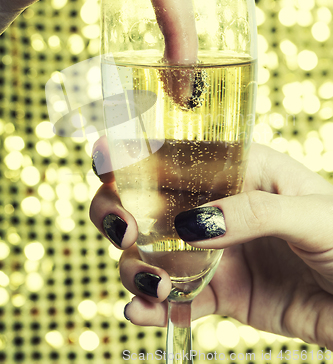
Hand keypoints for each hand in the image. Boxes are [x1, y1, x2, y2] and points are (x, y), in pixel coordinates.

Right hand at [90, 142, 332, 349]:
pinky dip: (156, 307)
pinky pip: (179, 298)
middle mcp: (219, 207)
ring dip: (135, 266)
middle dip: (121, 212)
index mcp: (241, 172)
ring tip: (149, 284)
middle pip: (151, 202)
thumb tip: (189, 224)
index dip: (137, 156)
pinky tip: (142, 314)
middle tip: (122, 230)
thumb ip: (253, 212)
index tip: (105, 164)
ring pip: (155, 252)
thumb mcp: (312, 212)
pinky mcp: (222, 292)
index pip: (181, 155)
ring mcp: (216, 250)